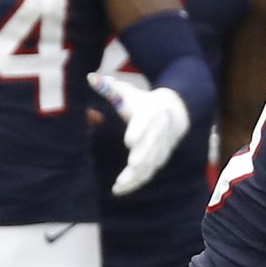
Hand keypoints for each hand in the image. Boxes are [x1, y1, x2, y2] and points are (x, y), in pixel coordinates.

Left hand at [92, 73, 191, 196]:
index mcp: (151, 113)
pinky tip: (121, 189)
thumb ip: (109, 87)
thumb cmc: (143, 102)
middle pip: (151, 146)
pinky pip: (149, 172)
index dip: (139, 131)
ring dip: (137, 176)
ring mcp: (162, 147)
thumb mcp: (128, 92)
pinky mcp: (160, 158)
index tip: (129, 141)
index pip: (146, 123)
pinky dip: (137, 182)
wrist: (176, 111)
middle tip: (131, 166)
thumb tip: (90, 77)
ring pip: (151, 163)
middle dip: (142, 157)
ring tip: (118, 186)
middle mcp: (159, 132)